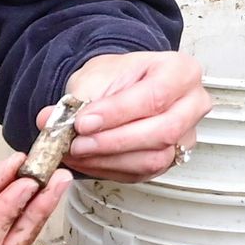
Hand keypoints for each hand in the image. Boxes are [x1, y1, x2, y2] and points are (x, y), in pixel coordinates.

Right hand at [0, 151, 64, 244]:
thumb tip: (12, 166)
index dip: (6, 210)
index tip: (25, 181)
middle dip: (35, 212)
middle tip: (56, 180)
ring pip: (13, 244)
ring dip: (36, 213)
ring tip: (56, 181)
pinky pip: (9, 237)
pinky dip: (27, 213)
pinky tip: (42, 190)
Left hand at [57, 47, 211, 181]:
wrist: (124, 86)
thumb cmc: (120, 76)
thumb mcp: (98, 74)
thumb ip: (79, 98)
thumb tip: (52, 120)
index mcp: (181, 71)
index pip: (155, 96)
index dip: (117, 113)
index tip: (84, 121)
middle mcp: (192, 104)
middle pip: (162, 131)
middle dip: (113, 141)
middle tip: (77, 142)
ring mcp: (186, 135)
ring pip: (154, 158)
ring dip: (108, 159)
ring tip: (76, 152)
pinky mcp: (171, 159)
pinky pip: (143, 173)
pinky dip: (109, 169)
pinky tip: (87, 160)